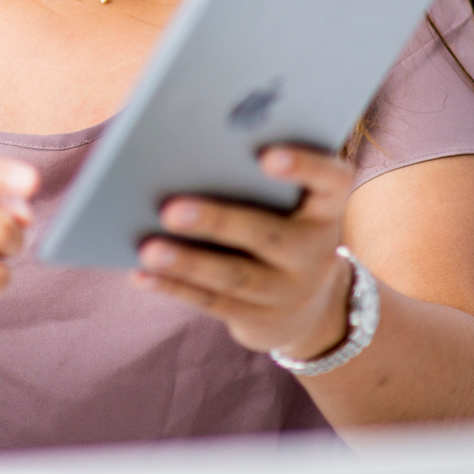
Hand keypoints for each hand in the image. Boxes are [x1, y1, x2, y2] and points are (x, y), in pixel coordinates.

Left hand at [134, 145, 355, 363]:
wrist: (309, 305)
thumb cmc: (281, 224)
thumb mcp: (288, 202)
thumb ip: (250, 174)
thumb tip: (182, 153)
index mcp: (325, 207)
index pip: (332, 180)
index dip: (305, 165)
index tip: (266, 154)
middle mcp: (315, 251)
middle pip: (268, 235)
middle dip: (217, 222)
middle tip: (170, 209)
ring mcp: (289, 291)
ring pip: (235, 276)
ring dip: (187, 263)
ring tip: (148, 248)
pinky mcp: (259, 320)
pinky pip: (212, 302)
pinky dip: (174, 287)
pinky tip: (141, 274)